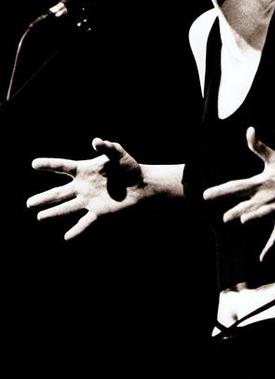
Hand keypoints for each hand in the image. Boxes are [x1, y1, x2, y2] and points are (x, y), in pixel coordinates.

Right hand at [27, 138, 144, 239]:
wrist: (142, 184)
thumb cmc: (129, 167)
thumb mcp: (118, 154)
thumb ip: (107, 147)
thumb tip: (96, 141)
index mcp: (84, 170)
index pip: (63, 166)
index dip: (49, 165)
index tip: (34, 164)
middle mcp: (83, 186)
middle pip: (59, 193)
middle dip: (44, 198)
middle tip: (29, 203)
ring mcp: (89, 200)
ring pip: (67, 207)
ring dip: (54, 213)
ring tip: (40, 217)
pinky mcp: (99, 211)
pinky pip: (85, 222)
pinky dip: (77, 230)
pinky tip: (67, 237)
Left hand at [203, 127, 274, 259]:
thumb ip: (259, 147)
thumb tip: (249, 130)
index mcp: (261, 183)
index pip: (236, 187)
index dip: (220, 191)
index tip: (205, 195)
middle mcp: (267, 198)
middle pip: (247, 205)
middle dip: (235, 211)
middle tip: (223, 217)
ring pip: (261, 217)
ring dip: (250, 219)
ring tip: (238, 221)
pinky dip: (269, 250)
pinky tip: (261, 260)